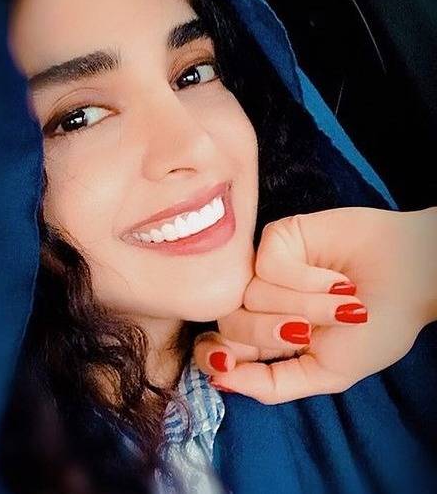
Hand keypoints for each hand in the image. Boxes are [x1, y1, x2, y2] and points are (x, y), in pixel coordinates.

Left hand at [194, 206, 436, 403]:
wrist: (412, 277)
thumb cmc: (376, 327)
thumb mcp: (328, 372)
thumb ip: (273, 384)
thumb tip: (219, 382)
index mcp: (267, 336)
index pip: (216, 346)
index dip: (212, 356)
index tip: (223, 362)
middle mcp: (259, 302)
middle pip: (230, 323)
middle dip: (272, 332)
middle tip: (309, 330)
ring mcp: (264, 269)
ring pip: (250, 295)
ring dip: (305, 305)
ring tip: (341, 300)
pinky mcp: (275, 240)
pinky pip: (267, 266)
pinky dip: (306, 279)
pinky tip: (333, 277)